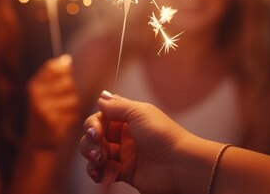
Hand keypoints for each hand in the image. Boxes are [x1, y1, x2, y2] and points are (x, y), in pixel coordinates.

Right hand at [24, 54, 79, 148]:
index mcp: (34, 84)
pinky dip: (72, 116)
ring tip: (62, 112)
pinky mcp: (52, 120)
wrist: (38, 140)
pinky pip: (73, 112)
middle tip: (62, 101)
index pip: (53, 67)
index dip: (64, 71)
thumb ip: (54, 75)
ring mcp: (43, 107)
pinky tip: (63, 121)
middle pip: (67, 82)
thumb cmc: (45, 112)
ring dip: (72, 105)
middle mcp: (36, 93)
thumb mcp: (44, 91)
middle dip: (70, 91)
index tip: (63, 80)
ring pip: (73, 97)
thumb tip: (66, 59)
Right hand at [79, 92, 196, 193]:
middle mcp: (124, 136)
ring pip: (95, 153)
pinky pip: (103, 171)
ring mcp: (124, 155)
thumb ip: (116, 105)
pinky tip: (101, 173)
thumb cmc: (163, 136)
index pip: (101, 118)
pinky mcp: (125, 173)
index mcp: (128, 119)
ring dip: (91, 157)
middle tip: (98, 148)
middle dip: (90, 142)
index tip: (95, 132)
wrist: (179, 166)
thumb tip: (101, 97)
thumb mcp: (139, 112)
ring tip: (99, 161)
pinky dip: (97, 172)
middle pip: (94, 136)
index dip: (93, 124)